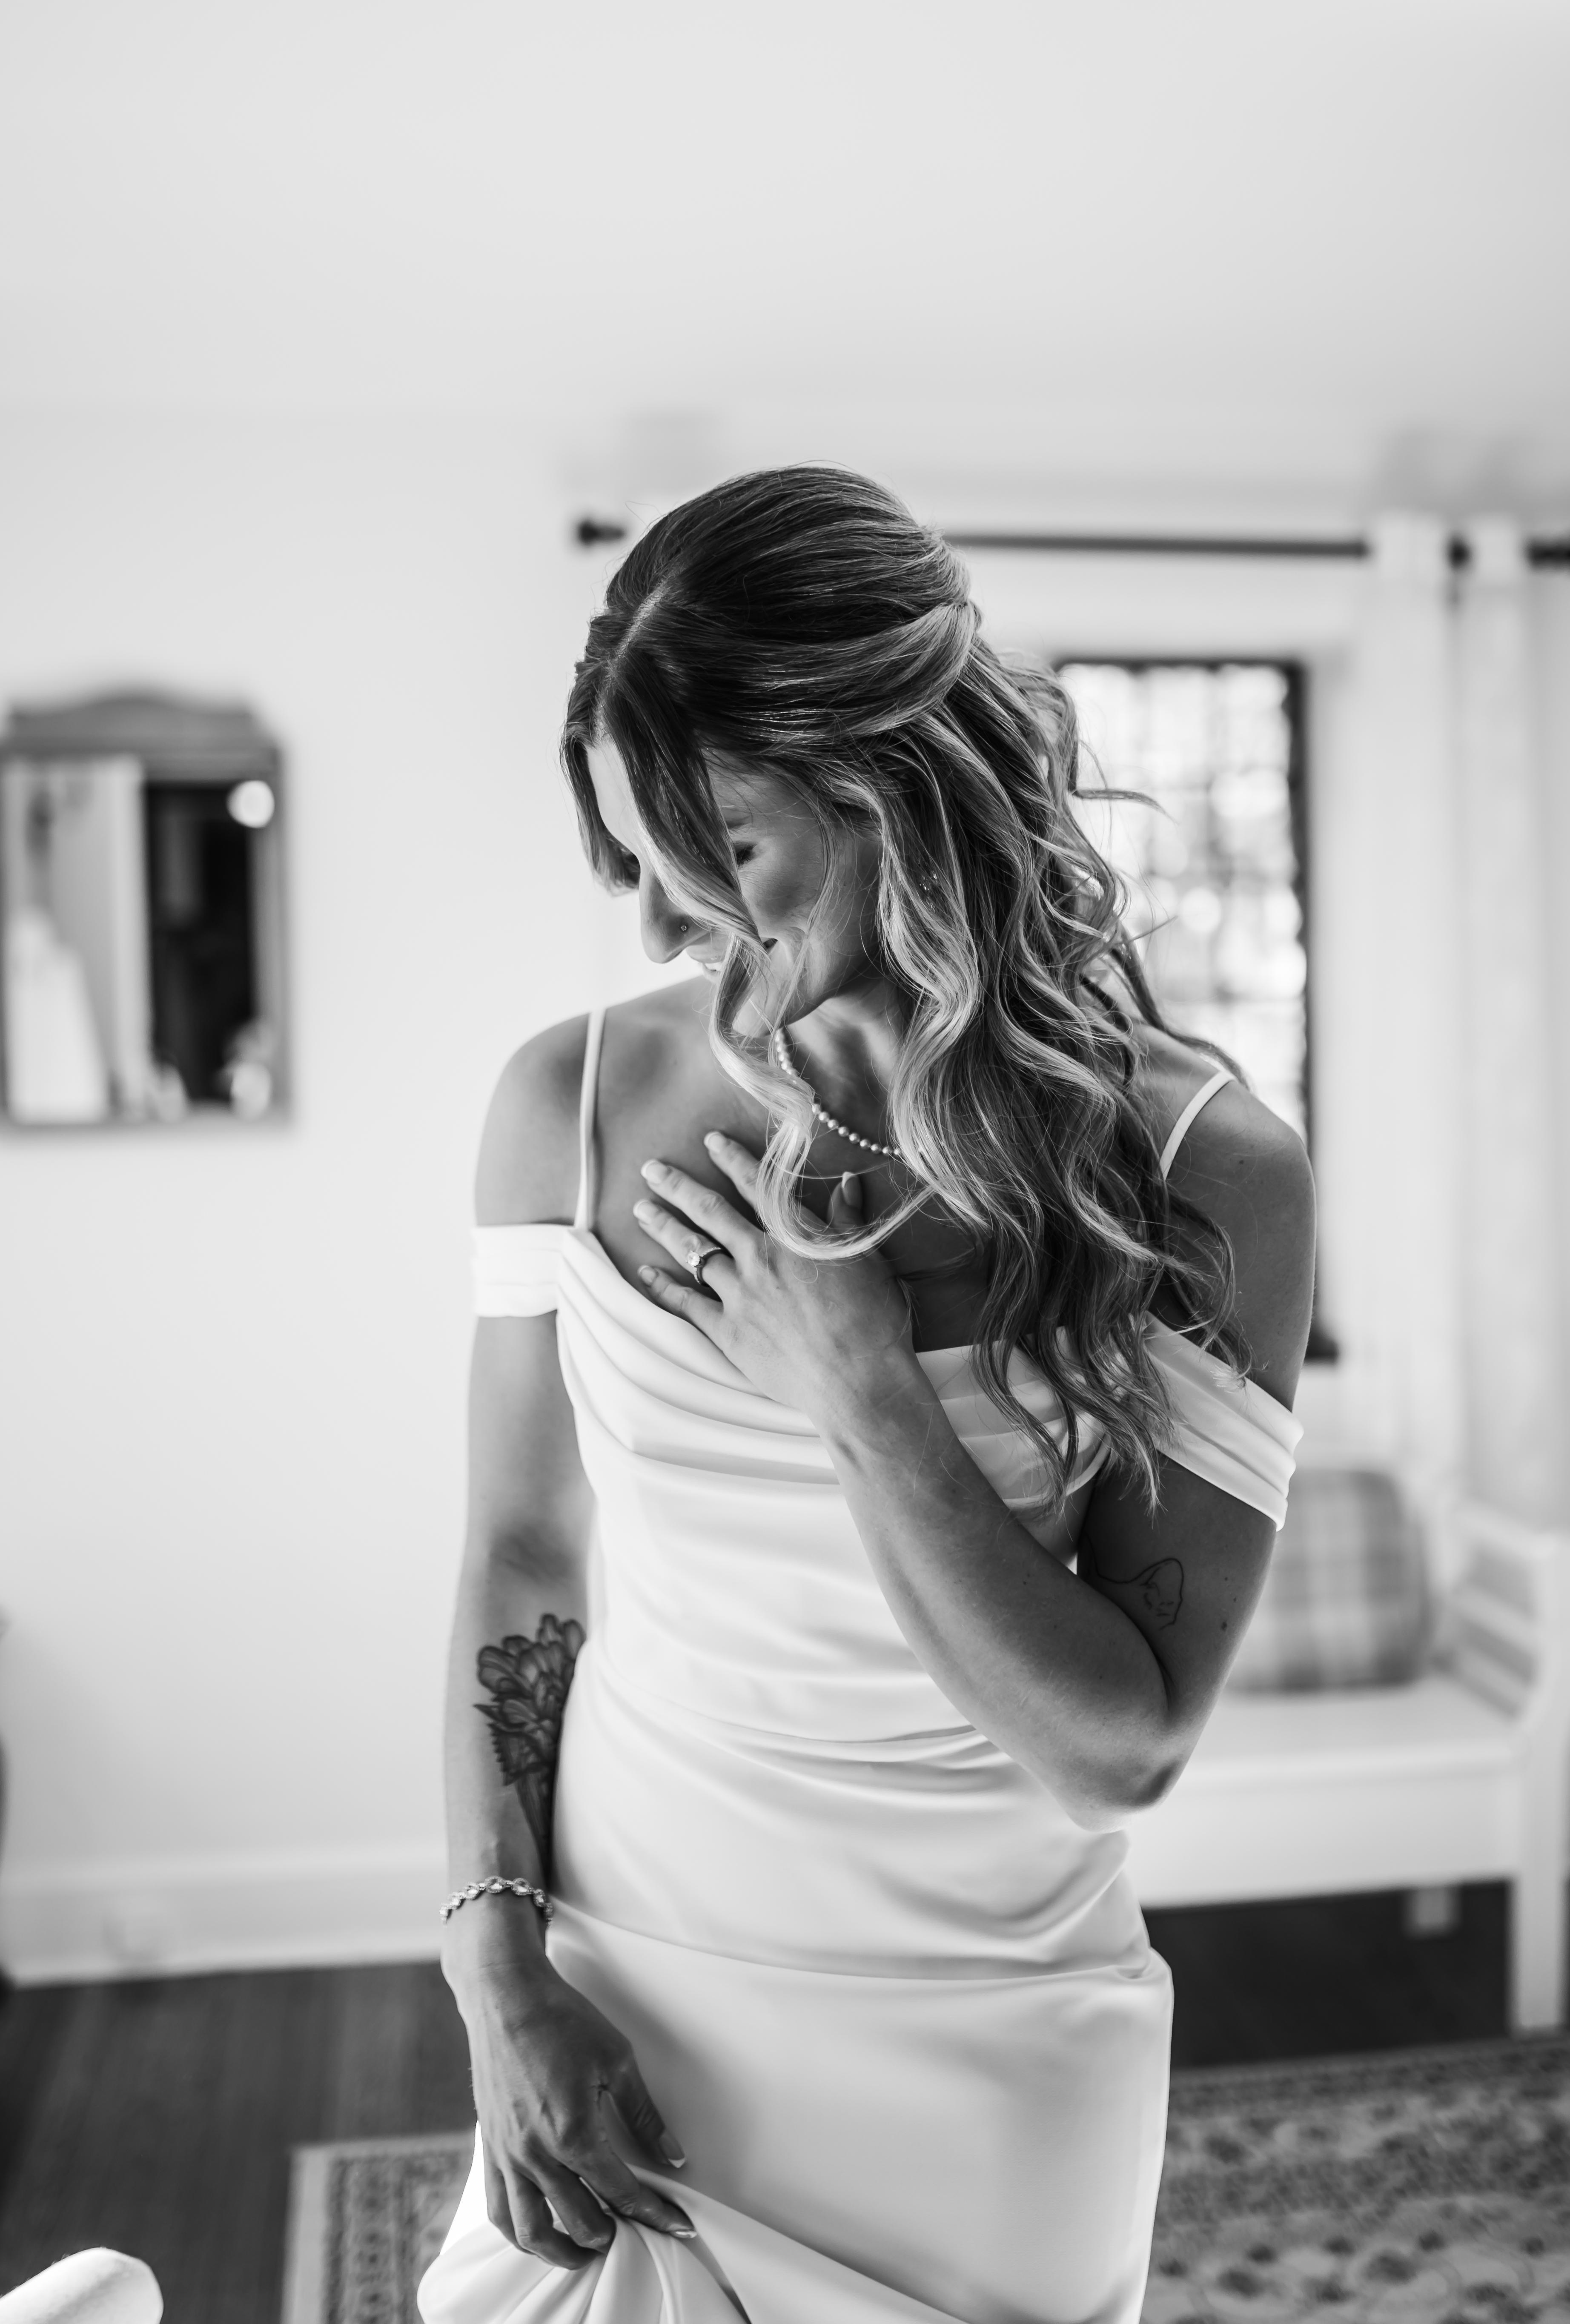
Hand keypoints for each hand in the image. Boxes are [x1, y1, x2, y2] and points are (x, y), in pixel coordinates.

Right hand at [455, 1943, 693, 2268]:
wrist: (506, 1997)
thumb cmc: (563, 2020)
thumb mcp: (617, 2060)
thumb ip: (645, 2115)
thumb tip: (674, 2156)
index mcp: (574, 2133)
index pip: (621, 2192)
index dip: (654, 2214)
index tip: (677, 2226)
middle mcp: (537, 2154)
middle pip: (581, 2220)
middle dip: (613, 2234)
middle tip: (636, 2231)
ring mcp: (507, 2155)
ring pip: (532, 2232)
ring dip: (563, 2251)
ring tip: (588, 2250)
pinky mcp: (489, 2149)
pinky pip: (499, 2210)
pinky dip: (520, 2234)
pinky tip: (541, 2233)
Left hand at [631, 1133, 919, 1416]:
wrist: (859, 1382)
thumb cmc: (874, 1322)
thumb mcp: (868, 1262)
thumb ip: (847, 1220)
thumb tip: (846, 1182)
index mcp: (796, 1237)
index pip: (757, 1186)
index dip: (731, 1160)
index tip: (710, 1141)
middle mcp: (761, 1259)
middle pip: (710, 1212)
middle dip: (677, 1186)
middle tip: (652, 1169)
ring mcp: (741, 1296)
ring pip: (693, 1251)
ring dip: (664, 1227)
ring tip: (642, 1210)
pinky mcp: (729, 1333)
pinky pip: (687, 1303)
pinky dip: (663, 1286)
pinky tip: (645, 1272)